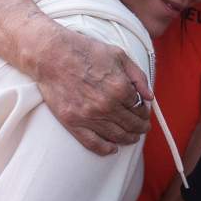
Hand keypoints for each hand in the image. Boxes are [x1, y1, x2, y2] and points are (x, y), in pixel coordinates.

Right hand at [32, 21, 151, 155]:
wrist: (51, 54)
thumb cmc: (84, 50)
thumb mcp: (118, 55)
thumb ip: (138, 76)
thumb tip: (149, 96)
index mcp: (120, 88)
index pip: (139, 108)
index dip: (144, 111)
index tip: (144, 111)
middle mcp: (106, 105)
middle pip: (131, 124)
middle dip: (141, 127)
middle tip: (143, 127)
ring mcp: (89, 116)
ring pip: (116, 136)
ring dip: (129, 139)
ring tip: (133, 137)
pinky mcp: (73, 122)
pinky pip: (93, 143)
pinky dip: (105, 149)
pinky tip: (112, 148)